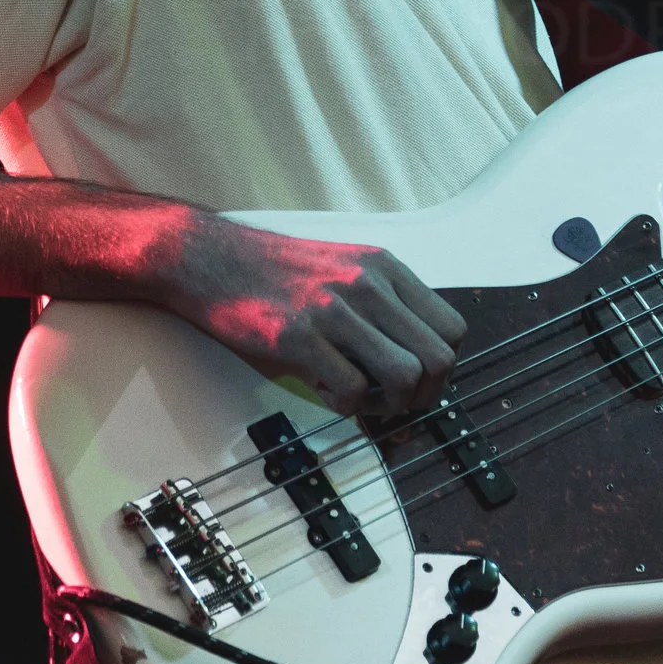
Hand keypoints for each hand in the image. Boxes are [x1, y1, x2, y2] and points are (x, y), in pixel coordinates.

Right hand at [156, 213, 467, 415]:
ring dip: (388, 404)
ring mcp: (335, 310)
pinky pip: (351, 390)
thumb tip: (417, 358)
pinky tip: (321, 388)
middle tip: (394, 403)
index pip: (452, 329)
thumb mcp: (346, 268)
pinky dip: (343, 405)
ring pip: (406, 376)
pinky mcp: (299, 336)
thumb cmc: (276, 272)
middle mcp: (368, 285)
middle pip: (440, 358)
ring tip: (359, 398)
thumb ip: (384, 303)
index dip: (441, 368)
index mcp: (385, 268)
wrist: (209, 258)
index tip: (416, 382)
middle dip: (424, 395)